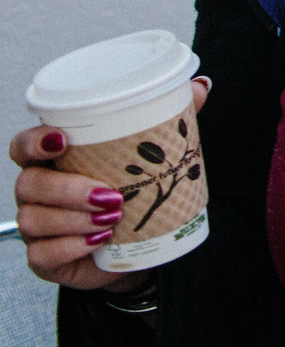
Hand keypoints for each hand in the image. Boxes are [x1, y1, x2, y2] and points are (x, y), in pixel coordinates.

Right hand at [12, 78, 209, 294]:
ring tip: (112, 219)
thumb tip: (199, 87)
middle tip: (111, 194)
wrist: (138, 247)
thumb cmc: (134, 193)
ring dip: (74, 219)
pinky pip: (41, 255)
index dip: (33, 142)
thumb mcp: (150, 157)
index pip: (22, 146)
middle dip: (68, 189)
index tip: (61, 140)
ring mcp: (36, 226)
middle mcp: (37, 192)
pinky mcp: (43, 259)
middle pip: (29, 184)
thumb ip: (167, 121)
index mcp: (54, 161)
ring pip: (34, 219)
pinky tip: (96, 242)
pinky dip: (69, 248)